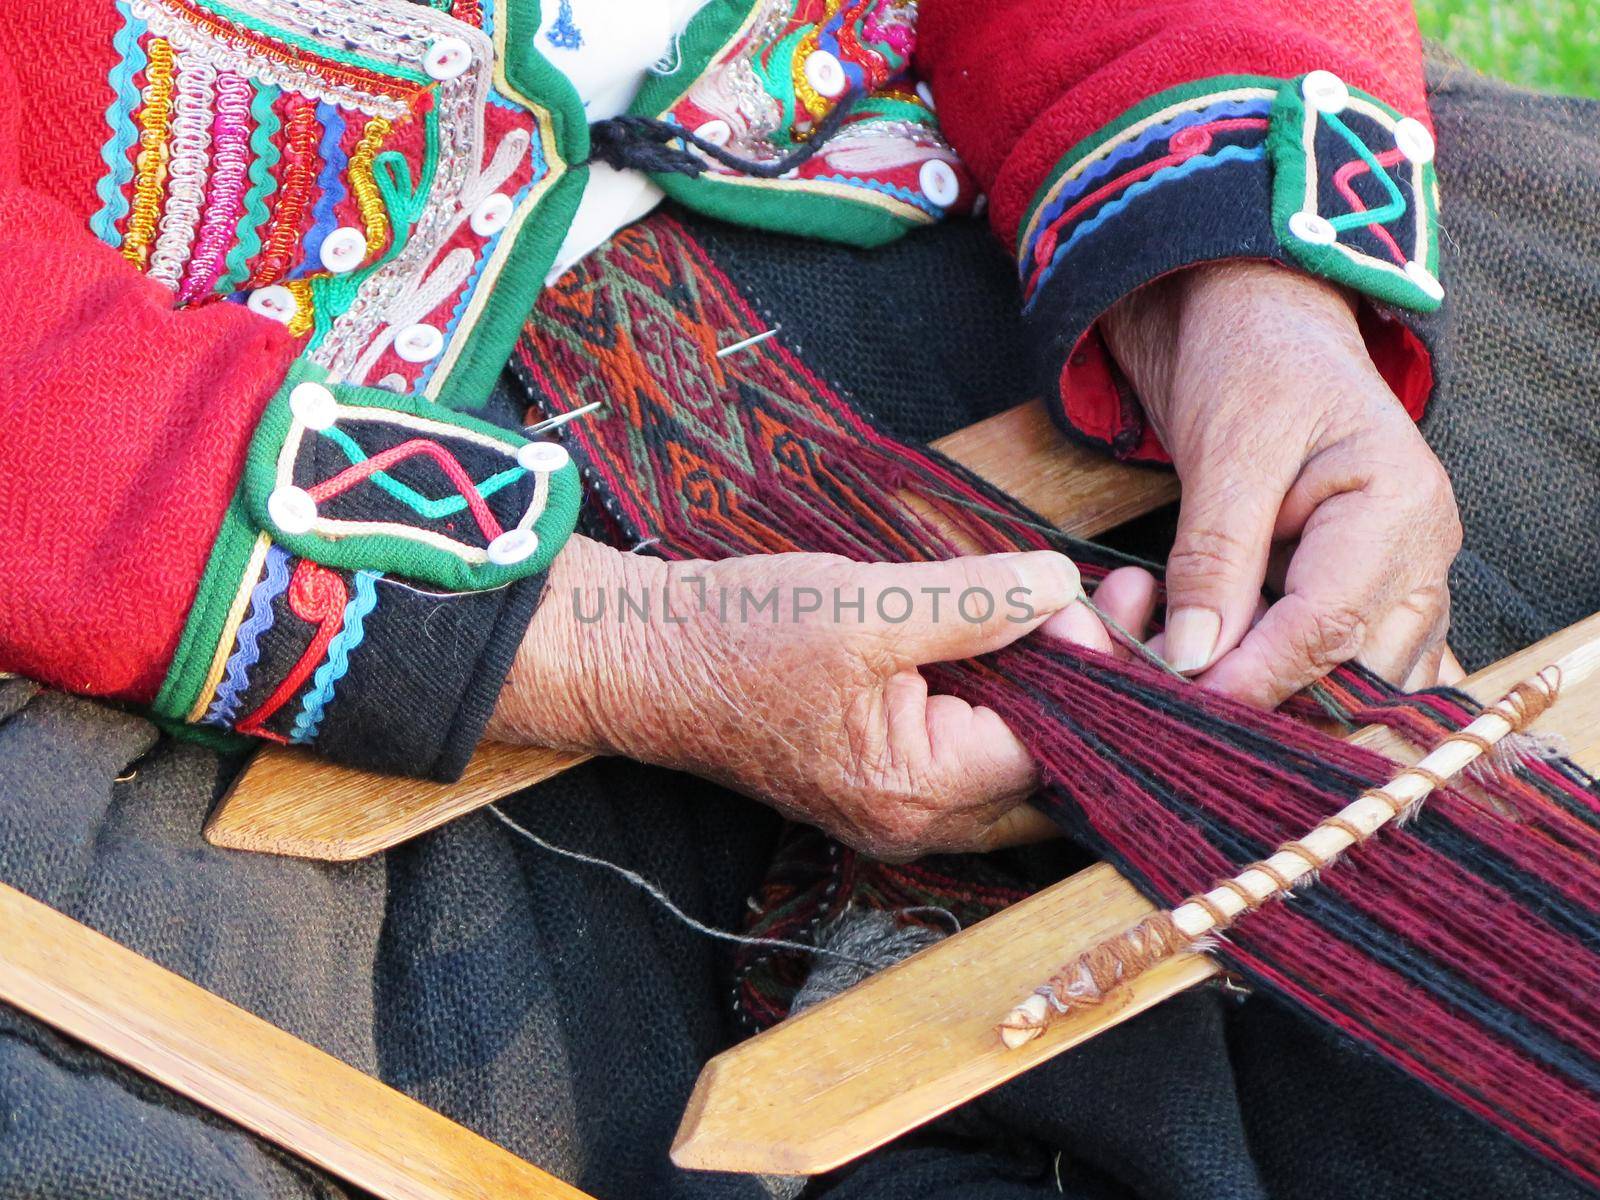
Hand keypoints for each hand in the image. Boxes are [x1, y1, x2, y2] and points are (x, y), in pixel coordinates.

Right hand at [489, 535, 1092, 858]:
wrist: (644, 658)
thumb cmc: (738, 633)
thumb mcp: (866, 601)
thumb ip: (974, 601)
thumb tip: (1063, 590)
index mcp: (914, 789)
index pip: (1053, 749)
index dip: (1087, 672)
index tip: (1089, 597)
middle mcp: (916, 820)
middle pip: (1048, 771)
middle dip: (1091, 688)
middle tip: (1113, 605)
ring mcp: (898, 806)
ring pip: (1016, 762)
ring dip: (1052, 688)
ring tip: (1074, 610)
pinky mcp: (883, 779)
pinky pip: (972, 751)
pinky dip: (1006, 697)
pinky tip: (1016, 636)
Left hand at [1102, 261, 1462, 706]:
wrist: (1263, 329)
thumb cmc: (1251, 366)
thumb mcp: (1225, 448)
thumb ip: (1214, 555)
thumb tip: (1194, 656)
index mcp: (1399, 510)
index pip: (1330, 628)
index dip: (1255, 676)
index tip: (1184, 702)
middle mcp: (1421, 562)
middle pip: (1356, 679)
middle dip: (1267, 701)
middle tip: (1172, 699)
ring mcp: (1404, 591)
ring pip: (1354, 694)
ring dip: (1273, 702)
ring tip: (1185, 678)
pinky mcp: (1370, 608)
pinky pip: (1343, 678)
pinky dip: (1284, 689)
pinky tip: (1220, 673)